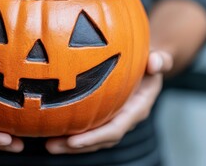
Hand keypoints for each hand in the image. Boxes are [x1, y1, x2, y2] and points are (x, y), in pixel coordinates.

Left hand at [45, 51, 172, 153]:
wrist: (144, 66)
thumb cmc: (147, 62)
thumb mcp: (156, 59)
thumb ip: (159, 60)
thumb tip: (154, 63)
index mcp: (136, 109)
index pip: (115, 129)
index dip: (95, 137)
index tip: (73, 141)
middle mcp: (123, 118)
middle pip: (98, 139)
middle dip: (75, 145)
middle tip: (51, 146)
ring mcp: (111, 118)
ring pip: (90, 137)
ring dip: (68, 143)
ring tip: (47, 143)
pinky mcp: (101, 115)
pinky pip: (85, 126)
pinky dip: (69, 130)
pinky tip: (50, 128)